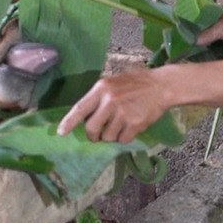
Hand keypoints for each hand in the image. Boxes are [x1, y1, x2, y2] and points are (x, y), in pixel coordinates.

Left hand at [57, 69, 172, 143]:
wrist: (161, 85)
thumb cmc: (136, 83)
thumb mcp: (113, 83)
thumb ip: (99, 97)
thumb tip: (85, 117)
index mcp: (101, 89)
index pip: (80, 108)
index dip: (68, 122)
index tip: (61, 133)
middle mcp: (109, 101)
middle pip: (91, 128)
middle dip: (93, 136)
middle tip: (98, 135)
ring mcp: (122, 113)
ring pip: (107, 137)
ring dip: (112, 136)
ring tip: (120, 125)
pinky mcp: (134, 124)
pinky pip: (122, 140)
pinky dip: (125, 137)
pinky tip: (131, 127)